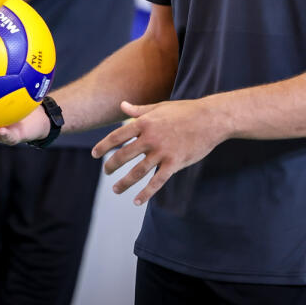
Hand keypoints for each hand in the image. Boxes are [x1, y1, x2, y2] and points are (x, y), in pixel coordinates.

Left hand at [91, 99, 226, 205]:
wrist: (211, 119)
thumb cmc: (185, 111)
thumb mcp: (160, 107)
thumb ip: (139, 110)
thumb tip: (122, 106)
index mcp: (145, 123)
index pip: (117, 136)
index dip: (103, 146)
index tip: (94, 154)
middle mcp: (150, 138)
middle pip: (123, 155)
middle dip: (111, 165)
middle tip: (106, 172)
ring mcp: (162, 152)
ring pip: (137, 172)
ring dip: (124, 183)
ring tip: (115, 190)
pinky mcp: (175, 163)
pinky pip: (157, 182)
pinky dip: (145, 193)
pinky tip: (136, 201)